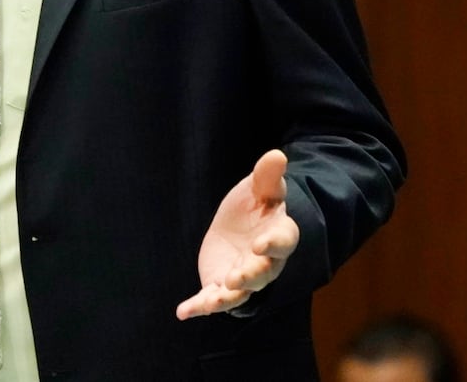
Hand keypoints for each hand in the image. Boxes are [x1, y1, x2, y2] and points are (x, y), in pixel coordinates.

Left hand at [175, 149, 297, 319]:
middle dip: (250, 277)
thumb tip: (276, 155)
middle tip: (235, 278)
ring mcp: (242, 276)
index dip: (274, 244)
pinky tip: (183, 311)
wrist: (240, 225)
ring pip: (240, 294)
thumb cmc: (256, 205)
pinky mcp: (220, 286)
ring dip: (226, 298)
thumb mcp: (259, 187)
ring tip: (211, 302)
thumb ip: (267, 176)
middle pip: (262, 274)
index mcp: (278, 235)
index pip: (283, 242)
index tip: (261, 242)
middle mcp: (264, 262)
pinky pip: (211, 300)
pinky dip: (198, 306)